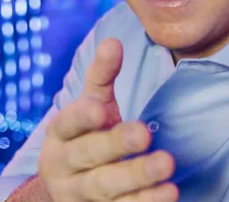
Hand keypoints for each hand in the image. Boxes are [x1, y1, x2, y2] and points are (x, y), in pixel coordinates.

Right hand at [38, 38, 177, 201]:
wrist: (68, 187)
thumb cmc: (86, 136)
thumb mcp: (91, 106)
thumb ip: (102, 77)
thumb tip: (113, 42)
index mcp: (59, 134)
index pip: (67, 123)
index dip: (82, 117)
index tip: (100, 109)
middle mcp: (64, 165)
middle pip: (88, 155)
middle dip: (116, 145)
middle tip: (145, 133)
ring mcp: (79, 194)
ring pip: (106, 187)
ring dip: (137, 177)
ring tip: (167, 165)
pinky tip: (169, 192)